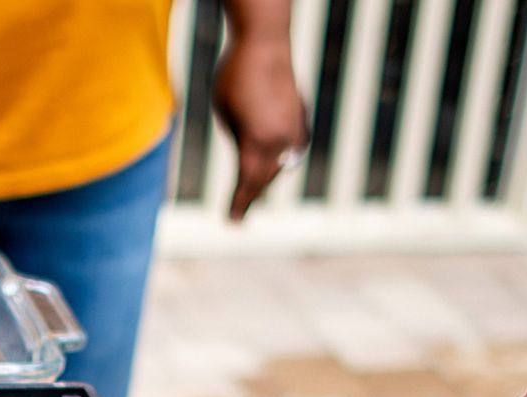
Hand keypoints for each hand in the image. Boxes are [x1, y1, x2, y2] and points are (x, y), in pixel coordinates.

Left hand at [212, 32, 308, 220]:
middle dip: (251, 196)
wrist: (265, 43)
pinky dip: (283, 158)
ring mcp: (295, 128)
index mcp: (257, 143)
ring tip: (253, 192)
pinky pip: (293, 147)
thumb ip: (238, 141)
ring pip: (282, 164)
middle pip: (265, 179)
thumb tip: (248, 158)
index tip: (232, 222)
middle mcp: (281, 140)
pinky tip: (276, 164)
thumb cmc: (236, 76)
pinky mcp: (301, 117)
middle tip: (238, 213)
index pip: (247, 183)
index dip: (239, 204)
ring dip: (267, 178)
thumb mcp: (225, 113)